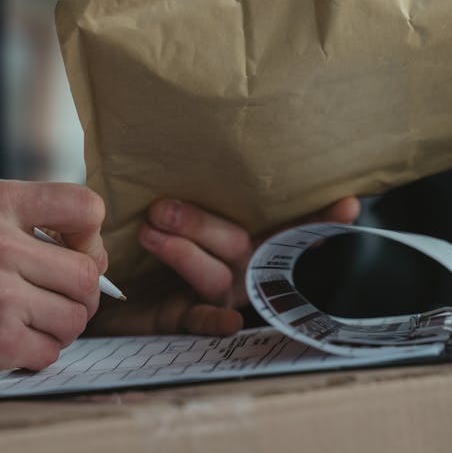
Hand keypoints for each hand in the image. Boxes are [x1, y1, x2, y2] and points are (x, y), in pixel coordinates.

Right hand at [0, 180, 106, 387]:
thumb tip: (95, 258)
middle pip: (88, 273)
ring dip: (57, 330)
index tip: (76, 257)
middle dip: (81, 297)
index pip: (84, 207)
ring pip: (75, 317)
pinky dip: (35, 356)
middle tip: (54, 305)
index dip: (91, 240)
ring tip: (23, 324)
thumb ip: (24, 228)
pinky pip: (51, 351)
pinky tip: (5, 346)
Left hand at [93, 195, 359, 335]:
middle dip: (202, 224)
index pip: (286, 227)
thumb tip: (181, 129)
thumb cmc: (145, 239)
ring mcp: (216, 297)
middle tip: (162, 209)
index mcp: (242, 239)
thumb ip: (185, 186)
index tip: (349, 204)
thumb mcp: (166, 207)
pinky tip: (225, 321)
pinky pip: (204, 323)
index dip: (318, 218)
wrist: (102, 288)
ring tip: (150, 231)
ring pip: (217, 276)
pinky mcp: (185, 321)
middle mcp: (238, 269)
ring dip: (186, 252)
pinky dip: (215, 321)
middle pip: (239, 245)